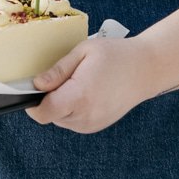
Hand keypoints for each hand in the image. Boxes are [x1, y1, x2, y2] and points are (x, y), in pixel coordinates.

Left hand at [25, 37, 153, 133]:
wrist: (146, 69)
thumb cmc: (116, 55)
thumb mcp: (83, 52)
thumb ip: (58, 70)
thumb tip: (36, 84)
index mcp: (80, 96)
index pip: (43, 113)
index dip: (32, 103)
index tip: (33, 88)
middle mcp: (85, 116)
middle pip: (50, 115)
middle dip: (48, 99)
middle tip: (63, 77)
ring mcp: (92, 124)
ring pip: (61, 119)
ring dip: (60, 104)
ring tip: (78, 82)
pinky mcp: (97, 126)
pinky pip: (74, 121)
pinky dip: (72, 108)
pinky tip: (85, 91)